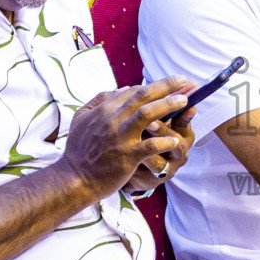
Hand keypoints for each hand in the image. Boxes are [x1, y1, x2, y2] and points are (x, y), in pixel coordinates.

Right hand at [62, 78, 188, 202]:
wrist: (75, 179)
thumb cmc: (78, 149)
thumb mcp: (81, 118)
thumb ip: (100, 100)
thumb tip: (123, 88)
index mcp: (105, 109)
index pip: (133, 91)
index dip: (153, 86)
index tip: (169, 84)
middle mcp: (114, 119)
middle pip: (143, 96)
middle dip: (166, 85)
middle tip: (184, 80)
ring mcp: (121, 137)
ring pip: (148, 114)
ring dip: (168, 106)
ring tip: (184, 102)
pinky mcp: (128, 156)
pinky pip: (151, 146)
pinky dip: (164, 141)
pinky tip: (176, 140)